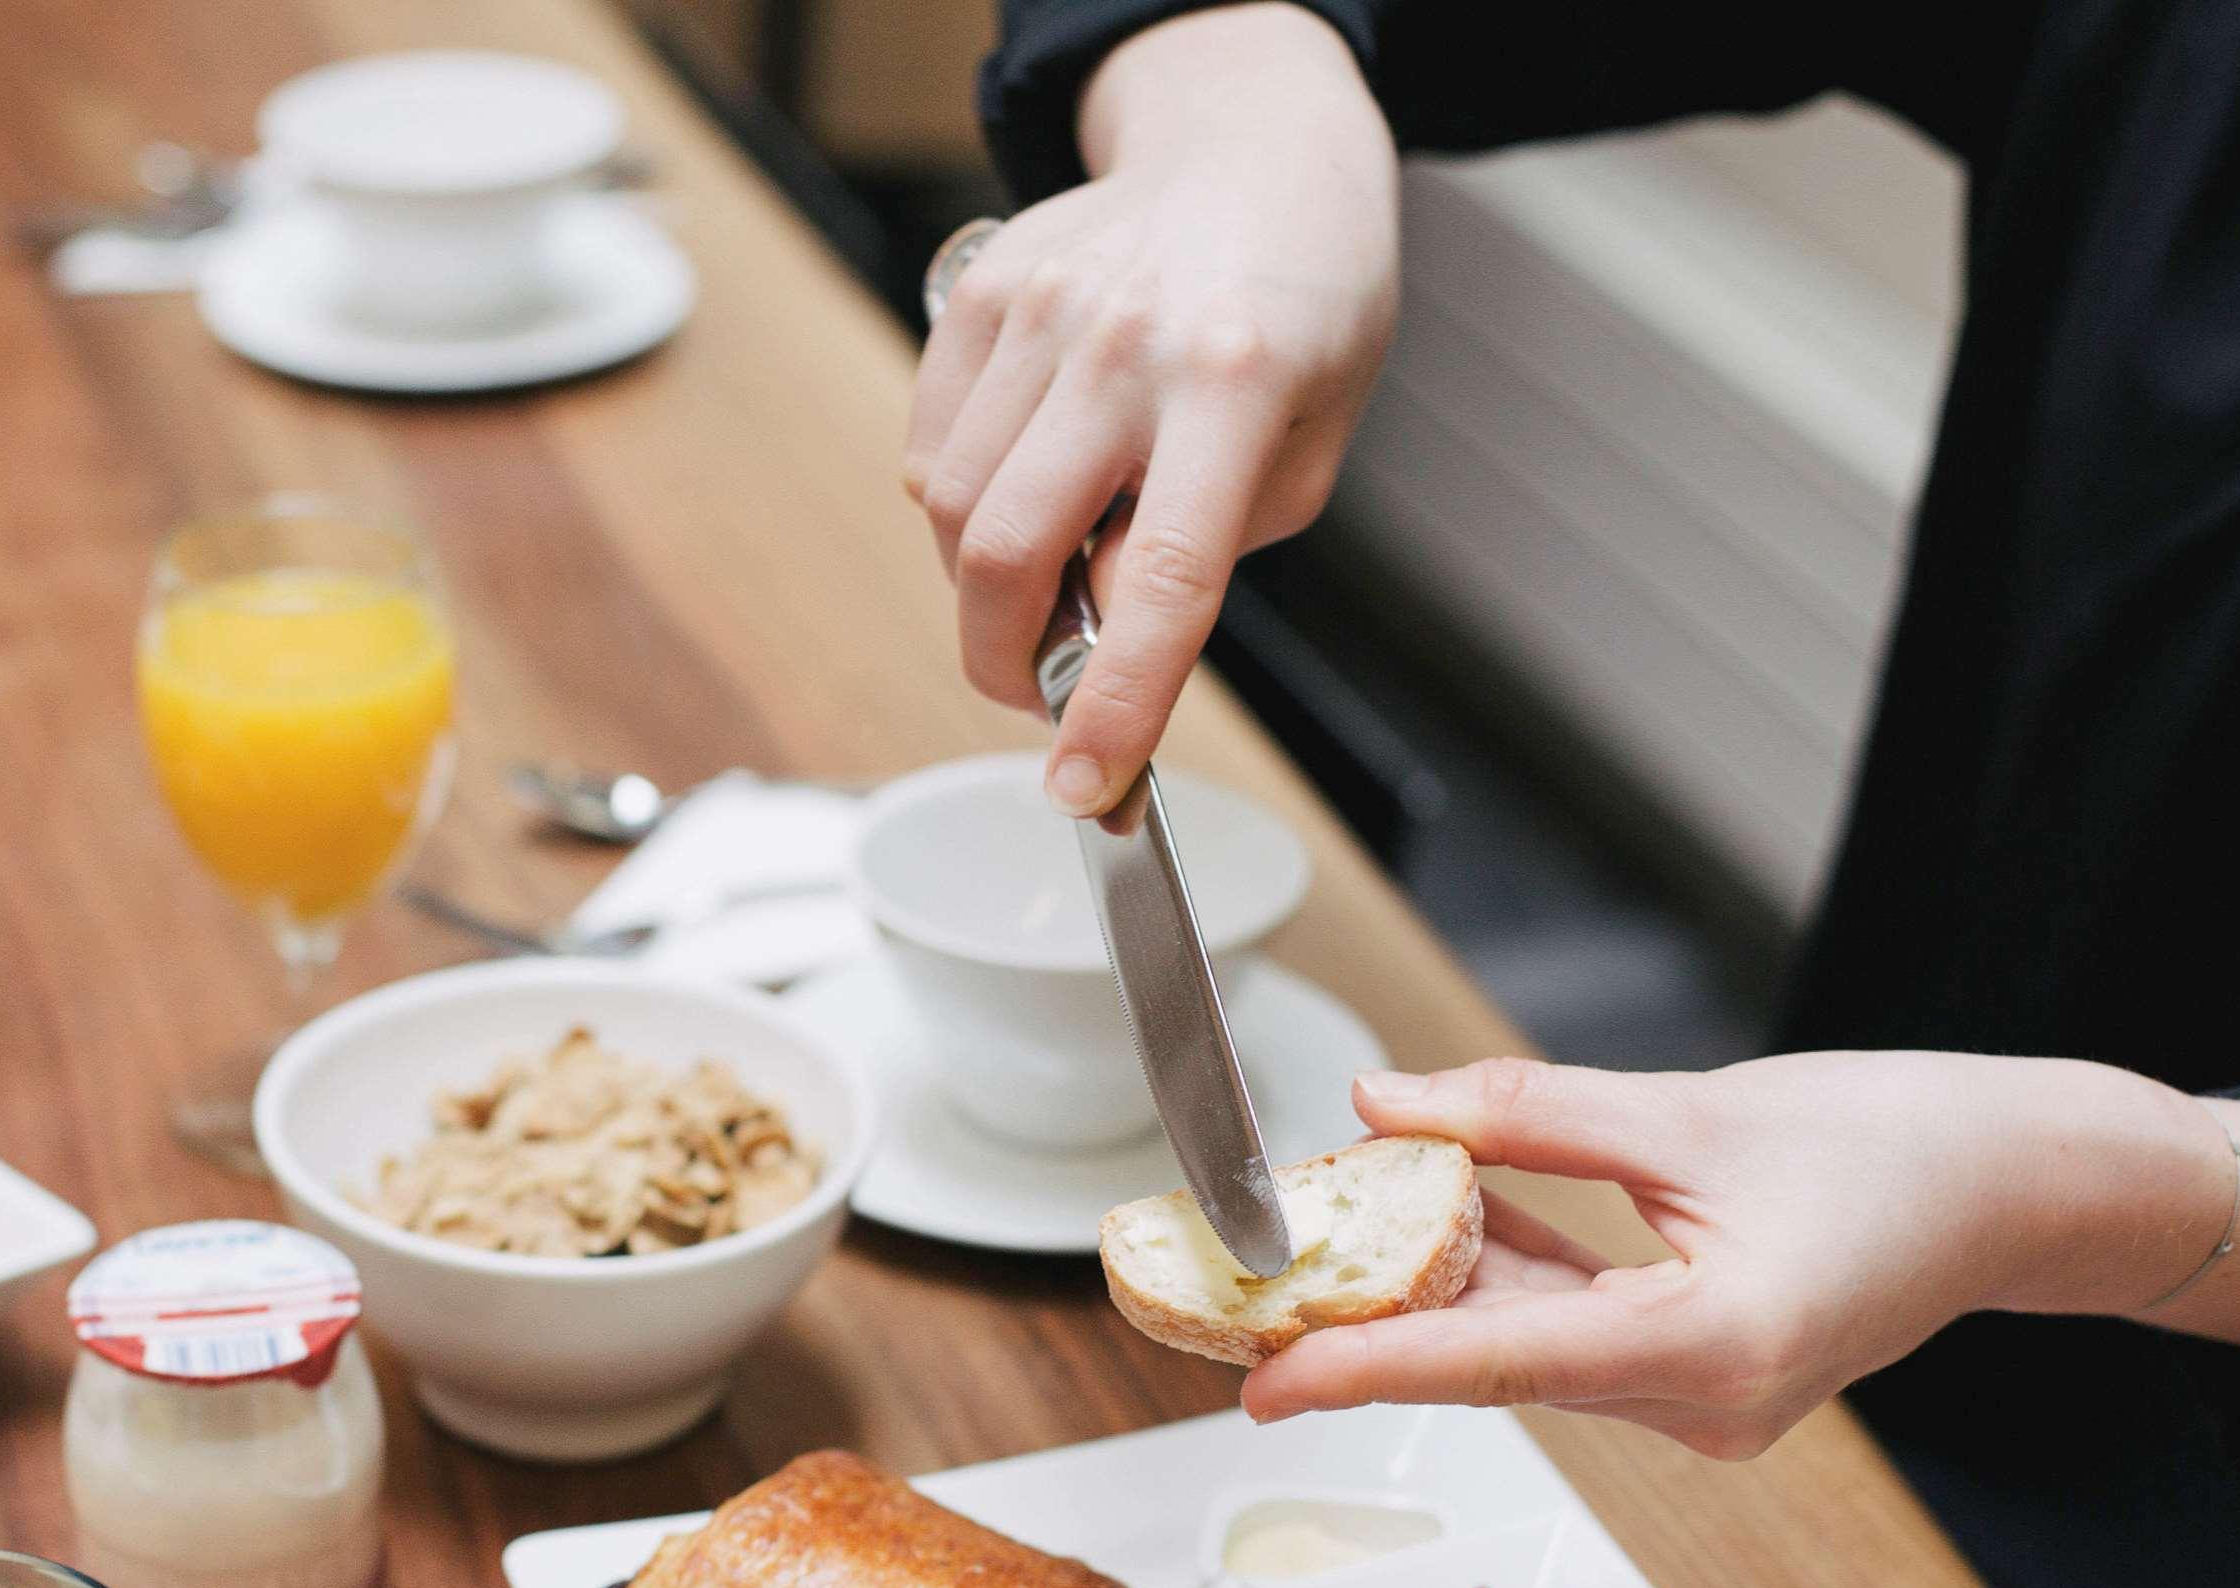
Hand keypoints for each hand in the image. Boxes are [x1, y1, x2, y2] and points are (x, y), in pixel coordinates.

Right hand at [905, 5, 1396, 818]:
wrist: (1250, 147)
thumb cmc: (1301, 306)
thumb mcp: (1311, 442)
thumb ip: (1212, 547)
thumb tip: (1098, 628)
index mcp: (1234, 386)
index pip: (1162, 581)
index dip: (1117, 703)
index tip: (1084, 788)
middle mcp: (1122, 344)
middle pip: (1005, 551)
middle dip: (1005, 662)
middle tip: (1043, 695)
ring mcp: (1036, 312)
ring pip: (950, 511)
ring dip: (987, 584)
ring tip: (1052, 568)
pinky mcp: (975, 296)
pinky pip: (928, 450)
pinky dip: (958, 506)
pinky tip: (1025, 485)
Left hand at [1239, 1053, 2236, 1458]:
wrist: (2024, 1186)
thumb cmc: (1900, 1144)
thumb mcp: (1693, 1110)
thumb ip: (1523, 1114)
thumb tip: (1383, 1107)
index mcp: (1711, 1347)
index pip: (1494, 1362)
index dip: (1366, 1370)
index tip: (1263, 1384)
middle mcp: (1701, 1404)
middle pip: (1491, 1358)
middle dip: (1369, 1315)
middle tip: (1246, 1281)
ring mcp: (1702, 1405)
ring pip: (1523, 1344)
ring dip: (1430, 1287)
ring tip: (1319, 1228)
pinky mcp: (1700, 1380)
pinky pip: (1570, 1332)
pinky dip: (1502, 1279)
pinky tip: (1433, 1220)